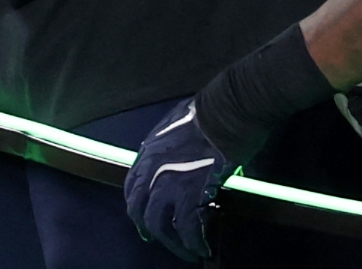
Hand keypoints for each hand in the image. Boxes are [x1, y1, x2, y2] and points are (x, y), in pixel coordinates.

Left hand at [124, 97, 238, 260]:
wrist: (229, 109)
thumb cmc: (211, 109)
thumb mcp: (177, 122)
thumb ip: (170, 142)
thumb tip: (178, 153)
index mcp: (149, 151)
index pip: (132, 186)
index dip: (137, 206)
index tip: (143, 217)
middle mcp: (153, 170)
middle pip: (140, 210)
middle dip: (148, 229)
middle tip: (158, 239)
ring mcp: (170, 183)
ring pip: (160, 225)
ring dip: (173, 243)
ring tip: (187, 251)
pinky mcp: (192, 194)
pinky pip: (188, 229)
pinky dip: (195, 243)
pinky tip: (203, 248)